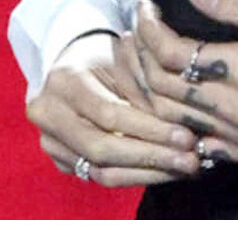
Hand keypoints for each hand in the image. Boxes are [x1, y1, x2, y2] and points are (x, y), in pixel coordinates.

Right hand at [26, 30, 201, 186]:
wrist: (73, 66)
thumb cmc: (107, 59)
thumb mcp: (126, 63)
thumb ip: (145, 96)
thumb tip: (185, 131)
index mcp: (63, 81)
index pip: (109, 115)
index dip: (150, 130)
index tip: (187, 138)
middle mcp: (47, 113)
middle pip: (101, 149)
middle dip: (151, 158)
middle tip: (190, 162)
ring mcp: (49, 140)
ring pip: (99, 171)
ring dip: (146, 174)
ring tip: (182, 170)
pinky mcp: (58, 159)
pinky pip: (98, 177)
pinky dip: (134, 177)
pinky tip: (162, 171)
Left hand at [132, 0, 237, 166]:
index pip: (173, 53)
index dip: (149, 27)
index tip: (145, 6)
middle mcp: (237, 109)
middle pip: (161, 86)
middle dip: (139, 53)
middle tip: (136, 28)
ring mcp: (237, 137)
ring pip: (167, 116)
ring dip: (145, 85)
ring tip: (141, 55)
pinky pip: (188, 140)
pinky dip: (168, 119)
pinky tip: (166, 94)